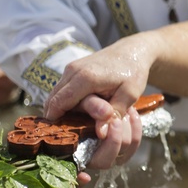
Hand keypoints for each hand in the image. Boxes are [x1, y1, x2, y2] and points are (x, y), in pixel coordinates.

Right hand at [44, 36, 152, 169]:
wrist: (132, 50)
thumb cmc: (133, 72)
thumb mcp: (130, 94)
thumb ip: (115, 113)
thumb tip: (102, 134)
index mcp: (85, 78)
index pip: (59, 103)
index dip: (56, 121)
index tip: (60, 136)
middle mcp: (73, 71)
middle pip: (53, 100)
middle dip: (59, 116)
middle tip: (71, 131)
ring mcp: (70, 68)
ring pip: (55, 94)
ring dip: (62, 108)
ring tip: (76, 121)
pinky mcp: (72, 68)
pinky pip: (61, 88)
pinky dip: (64, 100)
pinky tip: (78, 111)